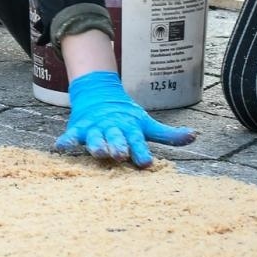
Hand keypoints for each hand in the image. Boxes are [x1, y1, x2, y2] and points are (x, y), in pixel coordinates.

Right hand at [55, 70, 194, 166]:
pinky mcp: (80, 128)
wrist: (99, 94)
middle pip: (117, 138)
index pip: (138, 141)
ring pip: (96, 137)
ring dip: (97, 144)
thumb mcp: (147, 124)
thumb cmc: (126, 117)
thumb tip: (195, 136)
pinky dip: (66, 140)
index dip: (142, 151)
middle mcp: (113, 127)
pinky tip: (61, 147)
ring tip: (98, 152)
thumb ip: (168, 134)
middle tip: (121, 154)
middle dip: (119, 146)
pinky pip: (72, 135)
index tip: (146, 162)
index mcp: (131, 128)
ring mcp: (96, 127)